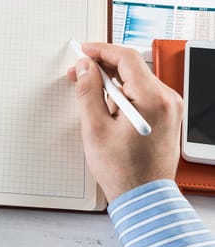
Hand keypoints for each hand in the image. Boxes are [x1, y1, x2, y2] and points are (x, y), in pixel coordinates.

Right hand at [67, 43, 182, 201]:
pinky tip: (105, 103)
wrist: (143, 196)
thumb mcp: (95, 128)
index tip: (83, 51)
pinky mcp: (166, 116)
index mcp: (152, 99)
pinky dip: (122, 92)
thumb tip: (85, 68)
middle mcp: (167, 99)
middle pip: (132, 67)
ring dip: (111, 80)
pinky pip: (142, 93)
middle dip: (102, 67)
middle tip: (78, 73)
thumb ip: (88, 92)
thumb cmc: (122, 169)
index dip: (101, 50)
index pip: (126, 58)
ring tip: (88, 92)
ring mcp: (169, 108)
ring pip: (136, 80)